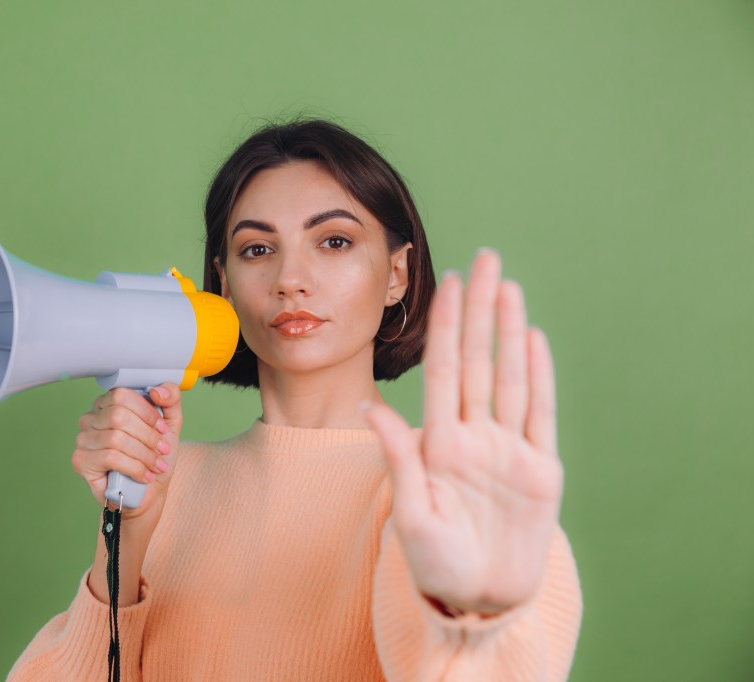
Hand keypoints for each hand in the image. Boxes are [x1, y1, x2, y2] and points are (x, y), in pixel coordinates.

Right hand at [71, 382, 183, 521]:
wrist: (149, 492)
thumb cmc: (154, 455)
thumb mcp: (170, 423)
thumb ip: (170, 398)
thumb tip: (157, 390)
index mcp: (109, 403)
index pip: (122, 395)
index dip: (147, 412)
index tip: (162, 429)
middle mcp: (91, 418)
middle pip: (119, 416)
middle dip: (147, 436)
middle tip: (162, 450)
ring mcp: (83, 439)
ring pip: (116, 438)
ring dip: (144, 454)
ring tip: (156, 466)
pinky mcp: (81, 460)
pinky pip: (109, 457)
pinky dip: (134, 467)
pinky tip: (144, 475)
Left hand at [363, 249, 562, 614]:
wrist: (477, 601)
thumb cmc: (436, 563)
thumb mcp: (411, 513)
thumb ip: (399, 457)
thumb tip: (370, 406)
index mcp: (439, 442)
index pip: (441, 370)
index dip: (444, 326)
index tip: (446, 282)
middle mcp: (473, 436)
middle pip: (476, 360)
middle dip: (480, 309)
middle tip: (486, 259)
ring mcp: (508, 449)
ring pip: (509, 377)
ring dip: (509, 331)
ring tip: (509, 286)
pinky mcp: (539, 470)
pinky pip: (539, 414)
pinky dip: (538, 377)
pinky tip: (533, 339)